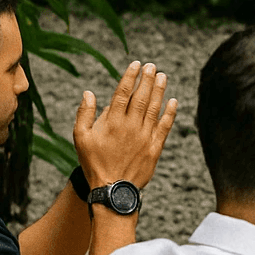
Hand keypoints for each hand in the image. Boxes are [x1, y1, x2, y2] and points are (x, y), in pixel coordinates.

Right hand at [74, 61, 177, 192]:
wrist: (112, 190)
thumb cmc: (93, 162)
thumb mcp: (81, 138)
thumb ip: (84, 114)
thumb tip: (88, 93)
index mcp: (112, 122)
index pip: (123, 92)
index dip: (130, 76)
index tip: (136, 64)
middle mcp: (130, 126)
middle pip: (141, 97)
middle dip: (147, 79)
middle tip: (152, 66)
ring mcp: (144, 136)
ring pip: (154, 108)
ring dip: (159, 90)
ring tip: (162, 76)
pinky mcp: (155, 147)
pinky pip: (165, 126)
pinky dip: (170, 113)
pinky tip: (173, 101)